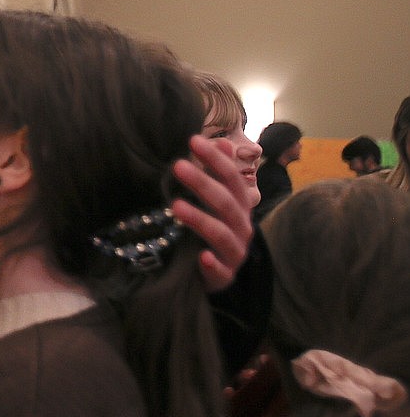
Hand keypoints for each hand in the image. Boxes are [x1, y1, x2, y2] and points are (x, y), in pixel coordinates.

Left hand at [172, 135, 253, 291]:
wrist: (216, 273)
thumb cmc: (214, 230)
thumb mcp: (216, 201)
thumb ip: (217, 174)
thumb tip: (223, 142)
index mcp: (240, 206)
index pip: (232, 178)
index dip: (215, 160)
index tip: (193, 140)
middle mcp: (242, 227)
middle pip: (225, 202)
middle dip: (203, 183)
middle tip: (177, 166)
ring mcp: (235, 252)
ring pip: (221, 234)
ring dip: (200, 219)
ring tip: (175, 205)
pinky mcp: (224, 276)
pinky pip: (221, 270)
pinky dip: (213, 264)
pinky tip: (202, 257)